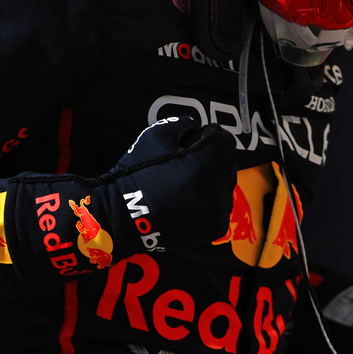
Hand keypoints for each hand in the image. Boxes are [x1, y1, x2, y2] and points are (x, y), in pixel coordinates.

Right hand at [106, 116, 236, 251]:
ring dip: (215, 180)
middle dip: (215, 157)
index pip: (226, 142)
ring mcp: (216, 212)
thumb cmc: (137, 174)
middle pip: (230, 163)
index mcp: (202, 166)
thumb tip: (198, 127)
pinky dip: (213, 202)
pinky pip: (223, 207)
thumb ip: (181, 124)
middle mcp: (214, 190)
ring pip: (228, 185)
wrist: (122, 218)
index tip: (200, 140)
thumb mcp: (154, 137)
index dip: (213, 137)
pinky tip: (192, 201)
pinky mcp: (214, 228)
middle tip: (194, 162)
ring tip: (192, 184)